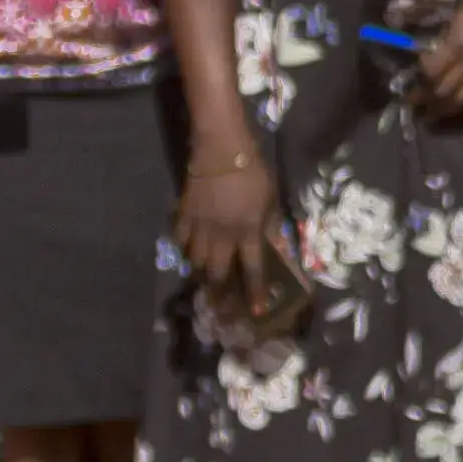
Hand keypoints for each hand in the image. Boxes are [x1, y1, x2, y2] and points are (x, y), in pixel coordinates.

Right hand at [177, 150, 281, 310]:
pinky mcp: (184, 214)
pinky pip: (181, 240)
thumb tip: (282, 250)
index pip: (253, 269)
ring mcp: (200, 226)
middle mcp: (223, 235)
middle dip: (219, 292)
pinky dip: (185, 249)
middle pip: (218, 272)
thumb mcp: (271, 199)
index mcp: (248, 231)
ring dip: (202, 273)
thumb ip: (273, 227)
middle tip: (220, 306)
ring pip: (197, 260)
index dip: (254, 292)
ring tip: (205, 282)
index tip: (254, 312)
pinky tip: (188, 253)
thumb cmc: (253, 172)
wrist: (221, 149)